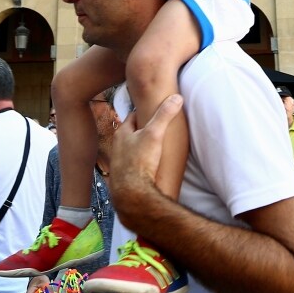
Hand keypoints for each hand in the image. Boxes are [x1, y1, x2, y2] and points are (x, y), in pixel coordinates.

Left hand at [110, 94, 183, 225]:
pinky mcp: (123, 177)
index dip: (144, 113)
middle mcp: (117, 146)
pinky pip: (132, 165)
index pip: (133, 116)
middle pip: (131, 133)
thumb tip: (177, 97)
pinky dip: (139, 163)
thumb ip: (165, 115)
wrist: (131, 194)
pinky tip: (148, 167)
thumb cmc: (140, 161)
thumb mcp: (155, 134)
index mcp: (122, 133)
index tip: (153, 111)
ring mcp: (118, 162)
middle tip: (156, 130)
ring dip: (140, 148)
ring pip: (131, 149)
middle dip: (142, 131)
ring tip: (153, 148)